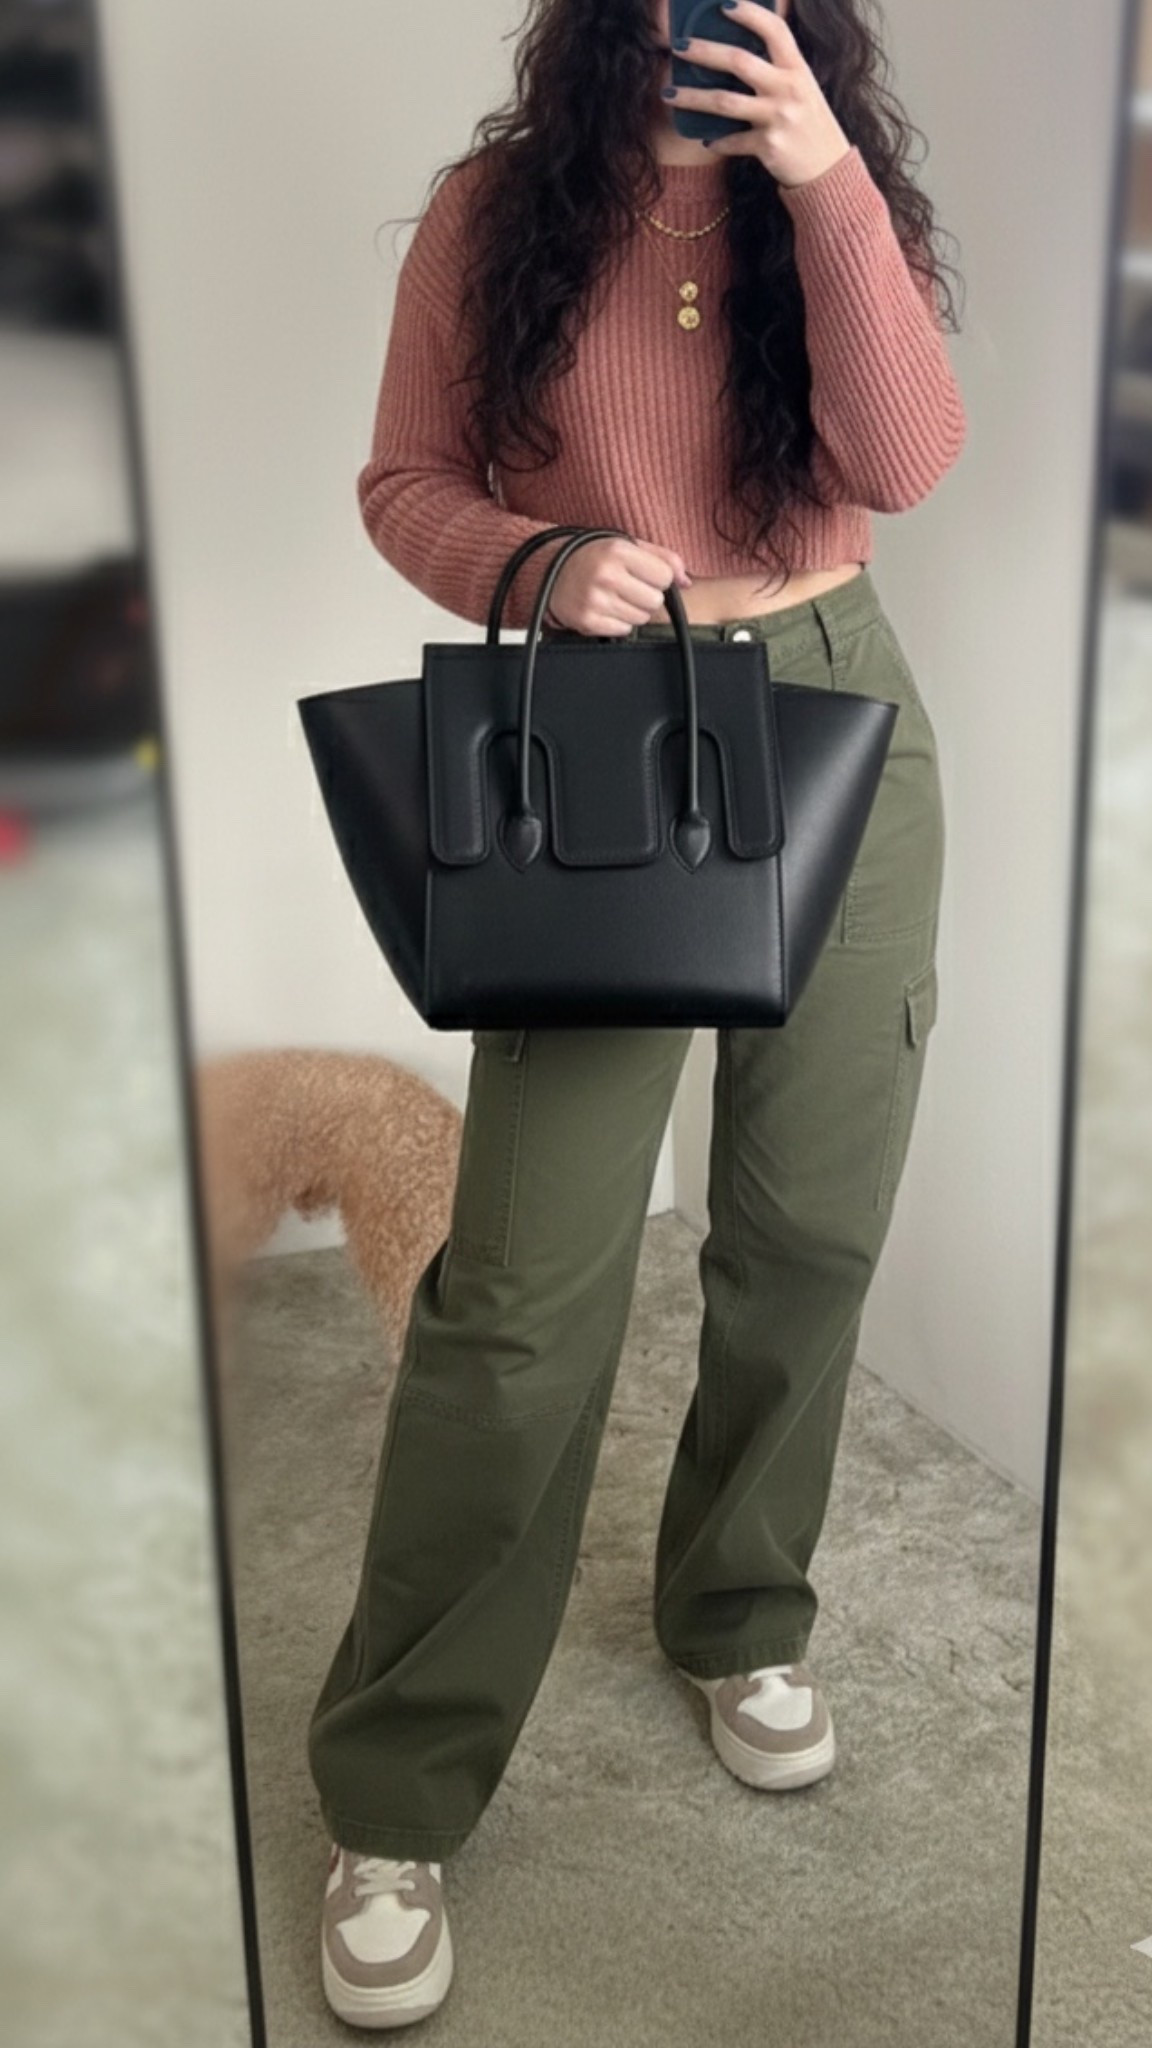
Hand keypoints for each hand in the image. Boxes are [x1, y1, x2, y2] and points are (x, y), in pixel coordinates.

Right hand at [544, 535, 692, 635]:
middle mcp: (606, 575)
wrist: (551, 571)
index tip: (643, 575)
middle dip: (647, 596)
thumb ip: (663, 558)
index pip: (665, 576)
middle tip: (629, 588)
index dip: (658, 578)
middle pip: (655, 600)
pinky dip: (619, 622)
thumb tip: (687, 582)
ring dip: (634, 610)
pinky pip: (624, 630)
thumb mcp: (627, 546)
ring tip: (616, 597)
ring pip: (641, 618)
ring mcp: (596, 600)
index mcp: (618, 551)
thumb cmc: (595, 557)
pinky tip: (606, 608)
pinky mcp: (588, 621)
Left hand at [664, 0, 849, 189]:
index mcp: (798, 70)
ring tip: (668, 93)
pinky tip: (705, 138)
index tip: (724, 4)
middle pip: (739, 61)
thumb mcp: (802, 89)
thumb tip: (735, 55)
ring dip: (691, 97)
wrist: (827, 170)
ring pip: (725, 102)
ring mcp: (778, 118)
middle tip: (679, 47)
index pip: (775, 31)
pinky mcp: (768, 147)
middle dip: (705, 51)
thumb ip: (777, 71)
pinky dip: (716, 140)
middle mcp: (788, 89)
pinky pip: (732, 141)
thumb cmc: (809, 124)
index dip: (750, 13)